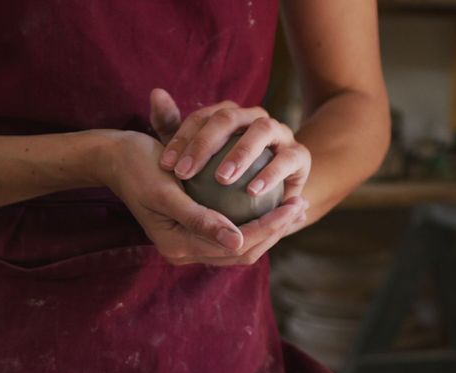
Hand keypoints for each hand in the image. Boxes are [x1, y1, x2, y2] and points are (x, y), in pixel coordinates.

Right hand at [100, 130, 307, 265]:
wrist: (115, 158)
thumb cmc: (139, 165)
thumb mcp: (168, 191)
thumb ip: (200, 220)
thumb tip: (238, 242)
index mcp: (179, 248)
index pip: (237, 245)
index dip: (270, 227)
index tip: (294, 203)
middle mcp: (185, 252)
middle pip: (243, 251)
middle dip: (276, 230)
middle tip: (302, 204)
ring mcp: (190, 243)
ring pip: (241, 245)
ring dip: (269, 228)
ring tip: (295, 207)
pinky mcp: (193, 230)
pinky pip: (231, 232)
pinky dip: (254, 221)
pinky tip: (274, 202)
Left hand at [149, 88, 310, 200]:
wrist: (271, 197)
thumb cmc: (227, 180)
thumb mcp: (196, 159)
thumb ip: (172, 129)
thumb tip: (156, 92)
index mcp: (230, 115)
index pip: (203, 117)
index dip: (182, 138)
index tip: (166, 166)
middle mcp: (255, 118)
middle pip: (229, 118)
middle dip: (205, 144)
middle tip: (185, 173)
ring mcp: (281, 133)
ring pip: (262, 130)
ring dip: (241, 153)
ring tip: (222, 178)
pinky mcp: (300, 155)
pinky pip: (287, 159)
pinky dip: (271, 174)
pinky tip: (252, 191)